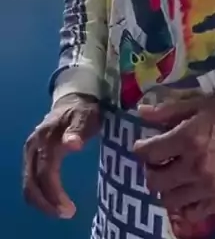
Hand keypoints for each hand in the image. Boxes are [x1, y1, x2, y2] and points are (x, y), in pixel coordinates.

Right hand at [23, 93, 100, 217]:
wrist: (73, 99)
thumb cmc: (83, 110)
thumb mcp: (85, 117)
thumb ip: (78, 130)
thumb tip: (73, 145)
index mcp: (46, 138)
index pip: (45, 172)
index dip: (55, 193)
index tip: (69, 209)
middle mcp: (34, 146)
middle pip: (32, 183)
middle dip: (47, 203)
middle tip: (67, 213)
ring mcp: (31, 151)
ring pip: (28, 184)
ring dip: (42, 202)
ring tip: (62, 211)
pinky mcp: (33, 156)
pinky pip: (31, 180)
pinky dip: (40, 195)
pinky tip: (54, 201)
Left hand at [133, 95, 214, 222]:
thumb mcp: (201, 104)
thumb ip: (169, 110)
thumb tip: (141, 112)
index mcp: (188, 138)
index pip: (149, 152)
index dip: (141, 149)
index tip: (143, 147)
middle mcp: (194, 165)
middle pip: (154, 181)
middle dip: (151, 171)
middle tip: (158, 163)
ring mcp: (207, 187)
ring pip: (169, 200)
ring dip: (167, 189)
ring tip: (174, 178)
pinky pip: (191, 213)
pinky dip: (185, 205)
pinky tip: (189, 192)